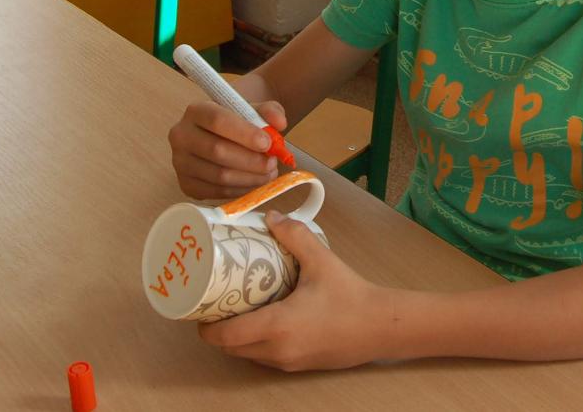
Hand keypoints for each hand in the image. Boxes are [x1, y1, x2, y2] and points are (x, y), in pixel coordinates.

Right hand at [168, 99, 287, 198]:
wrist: (220, 138)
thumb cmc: (236, 124)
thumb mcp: (253, 110)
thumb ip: (269, 111)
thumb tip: (279, 123)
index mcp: (196, 111)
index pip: (217, 120)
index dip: (244, 133)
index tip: (268, 143)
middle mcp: (181, 136)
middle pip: (217, 151)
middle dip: (251, 160)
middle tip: (272, 162)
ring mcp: (181, 163)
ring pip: (219, 175)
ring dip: (250, 178)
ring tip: (268, 173)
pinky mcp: (187, 185)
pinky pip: (217, 192)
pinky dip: (241, 190)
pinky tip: (254, 182)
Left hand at [199, 210, 391, 370]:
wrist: (382, 326)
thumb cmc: (350, 295)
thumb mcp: (321, 260)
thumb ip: (295, 235)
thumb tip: (271, 216)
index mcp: (276, 328)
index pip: (225, 337)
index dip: (206, 327)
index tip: (200, 308)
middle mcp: (277, 351)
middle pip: (231, 349)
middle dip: (218, 330)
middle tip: (218, 302)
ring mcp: (289, 363)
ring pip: (248, 356)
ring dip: (237, 339)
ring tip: (238, 308)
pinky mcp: (300, 366)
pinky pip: (266, 358)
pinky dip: (257, 344)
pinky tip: (265, 320)